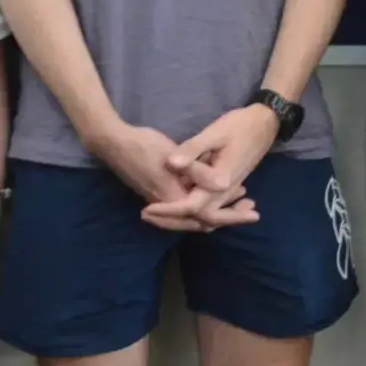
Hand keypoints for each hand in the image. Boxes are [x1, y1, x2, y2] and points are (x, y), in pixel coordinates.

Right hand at [88, 120, 250, 232]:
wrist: (112, 143)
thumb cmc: (144, 147)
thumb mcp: (175, 157)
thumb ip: (200, 172)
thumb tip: (225, 185)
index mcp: (174, 200)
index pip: (209, 217)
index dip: (233, 216)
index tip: (253, 212)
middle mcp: (169, 208)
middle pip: (204, 222)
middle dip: (229, 216)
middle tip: (252, 210)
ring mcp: (163, 202)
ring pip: (196, 216)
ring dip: (218, 210)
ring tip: (241, 201)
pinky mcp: (160, 195)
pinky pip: (188, 208)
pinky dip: (205, 203)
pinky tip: (216, 191)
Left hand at [143, 107, 272, 232]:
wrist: (265, 124)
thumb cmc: (240, 125)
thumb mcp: (214, 133)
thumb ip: (192, 150)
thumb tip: (171, 163)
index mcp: (220, 182)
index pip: (189, 204)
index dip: (166, 209)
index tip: (145, 209)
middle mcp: (224, 192)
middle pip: (195, 217)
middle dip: (170, 219)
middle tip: (145, 215)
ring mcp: (228, 191)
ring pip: (203, 215)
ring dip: (181, 217)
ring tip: (155, 214)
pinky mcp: (227, 187)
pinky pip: (210, 206)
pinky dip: (193, 209)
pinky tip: (177, 204)